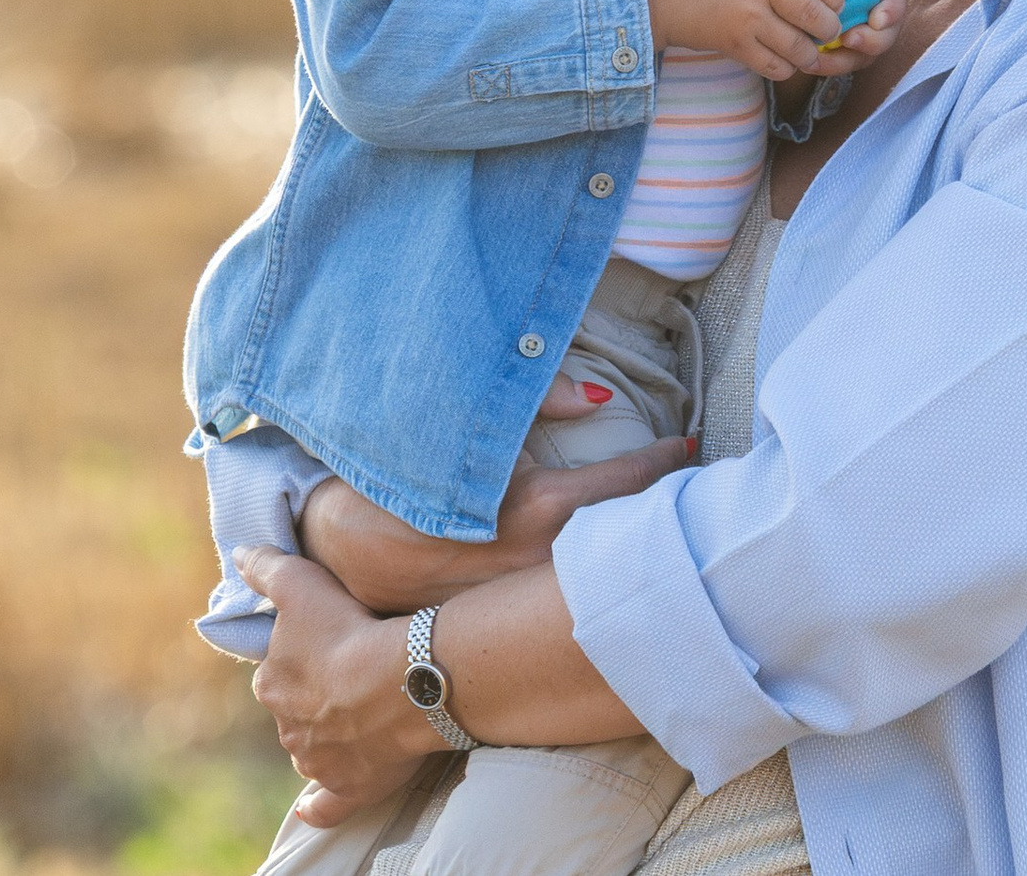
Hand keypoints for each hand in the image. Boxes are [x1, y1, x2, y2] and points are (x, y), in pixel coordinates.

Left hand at [239, 545, 439, 828]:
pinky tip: (313, 808)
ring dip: (330, 738)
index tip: (330, 647)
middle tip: (353, 680)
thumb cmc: (349, 629)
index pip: (280, 673)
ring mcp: (316, 759)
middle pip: (298, 712)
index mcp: (274, 683)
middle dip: (317, 700)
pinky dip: (318, 807)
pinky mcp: (347, 786)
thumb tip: (239, 553)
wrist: (397, 681)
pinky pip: (327, 804)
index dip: (303, 660)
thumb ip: (268, 569)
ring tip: (365, 719)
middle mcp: (288, 727)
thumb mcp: (302, 584)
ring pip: (314, 750)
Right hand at [298, 437, 690, 614]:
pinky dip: (586, 587)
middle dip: (659, 517)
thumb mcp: (458, 430)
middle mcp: (535, 567)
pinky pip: (558, 606)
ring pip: (595, 580)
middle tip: (696, 492)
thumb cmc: (397, 473)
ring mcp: (520, 606)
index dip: (661, 462)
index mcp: (532, 511)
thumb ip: (528, 404)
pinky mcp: (499, 629)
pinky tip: (606, 573)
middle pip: (622, 542)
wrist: (330, 542)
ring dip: (628, 553)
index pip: (622, 486)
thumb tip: (593, 397)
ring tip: (663, 527)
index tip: (689, 445)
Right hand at [645, 0, 848, 80]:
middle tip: (826, 30)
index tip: (834, 3)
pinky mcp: (733, 44)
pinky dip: (785, 68)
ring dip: (809, 53)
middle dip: (829, 28)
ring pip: (799, 45)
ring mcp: (747, 16)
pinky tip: (783, 62)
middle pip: (817, 14)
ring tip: (808, 51)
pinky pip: (774, 65)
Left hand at [798, 0, 909, 76]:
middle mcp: (884, 6)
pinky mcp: (853, 48)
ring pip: (867, 54)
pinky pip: (846, 62)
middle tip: (851, 40)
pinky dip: (830, 66)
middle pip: (889, 32)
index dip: (893, 9)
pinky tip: (809, 63)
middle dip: (873, 41)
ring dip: (846, 60)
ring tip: (819, 58)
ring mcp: (870, 30)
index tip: (878, 19)